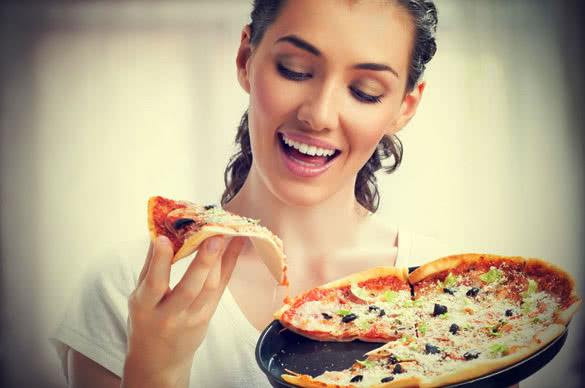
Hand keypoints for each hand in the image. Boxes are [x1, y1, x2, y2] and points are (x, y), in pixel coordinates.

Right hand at [121, 235, 245, 387]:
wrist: (159, 360)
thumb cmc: (146, 321)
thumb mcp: (138, 298)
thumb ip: (149, 268)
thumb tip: (158, 234)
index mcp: (146, 307)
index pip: (155, 283)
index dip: (161, 261)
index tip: (166, 238)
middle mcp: (170, 315)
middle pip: (190, 289)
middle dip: (203, 262)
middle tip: (213, 237)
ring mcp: (192, 318)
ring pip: (209, 289)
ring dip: (220, 260)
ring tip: (227, 234)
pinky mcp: (207, 317)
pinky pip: (221, 288)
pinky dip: (230, 264)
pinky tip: (237, 244)